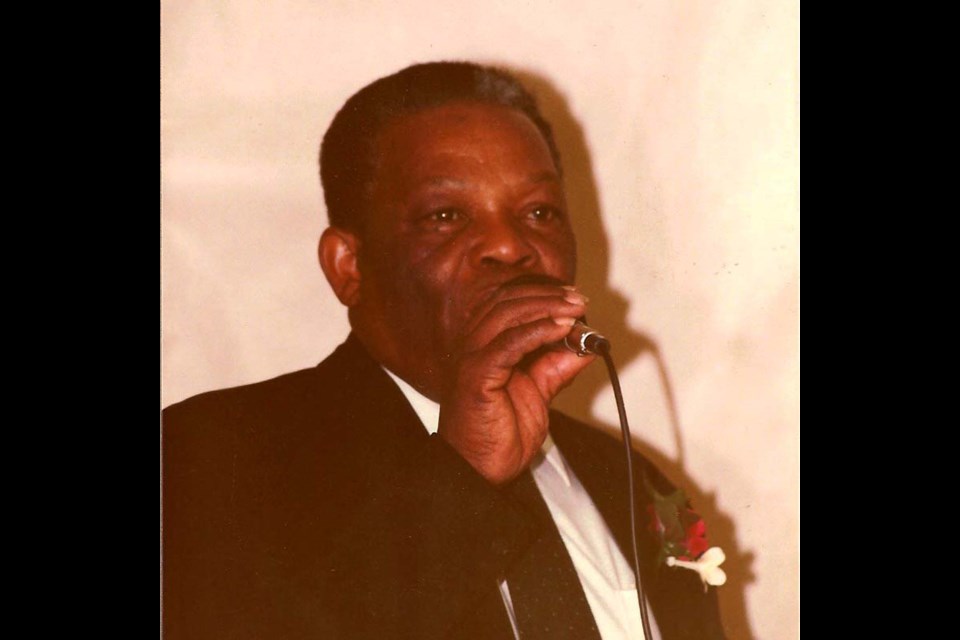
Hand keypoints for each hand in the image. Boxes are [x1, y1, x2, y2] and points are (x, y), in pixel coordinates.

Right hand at [437, 283, 594, 484]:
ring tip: (574, 310)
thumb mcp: (538, 395)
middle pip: (507, 302)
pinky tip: (561, 328)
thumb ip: (555, 368)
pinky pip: (509, 343)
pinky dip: (538, 330)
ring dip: (546, 307)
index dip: (542, 295)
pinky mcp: (475, 376)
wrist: (480, 472)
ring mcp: (471, 359)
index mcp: (483, 346)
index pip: (508, 303)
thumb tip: (583, 346)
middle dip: (548, 296)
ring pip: (507, 315)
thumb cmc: (498, 436)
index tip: (575, 299)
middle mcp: (473, 347)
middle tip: (579, 300)